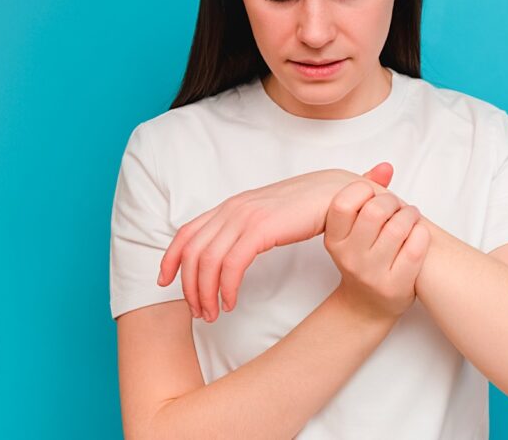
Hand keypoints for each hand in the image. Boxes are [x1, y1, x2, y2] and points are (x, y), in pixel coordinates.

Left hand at [157, 163, 396, 321]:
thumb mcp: (272, 216)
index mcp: (233, 205)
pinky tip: (231, 303)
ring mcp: (247, 215)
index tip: (164, 281)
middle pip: (194, 251)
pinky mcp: (262, 228)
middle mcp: (234, 208)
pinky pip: (232, 265)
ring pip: (208, 261)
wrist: (343, 193)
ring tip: (213, 314)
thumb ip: (249, 228)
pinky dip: (226, 288)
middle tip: (199, 312)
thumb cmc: (313, 207)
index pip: (187, 231)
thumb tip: (233, 247)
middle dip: (189, 287)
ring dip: (206, 293)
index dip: (171, 258)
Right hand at [323, 180, 430, 321]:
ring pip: (398, 228)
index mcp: (334, 239)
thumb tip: (386, 166)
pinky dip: (422, 234)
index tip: (373, 195)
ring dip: (411, 215)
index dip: (363, 190)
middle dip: (392, 201)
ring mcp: (371, 274)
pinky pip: (415, 249)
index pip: (343, 204)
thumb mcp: (353, 229)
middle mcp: (349, 257)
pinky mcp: (394, 286)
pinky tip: (419, 234)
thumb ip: (365, 194)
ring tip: (411, 216)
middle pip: (374, 212)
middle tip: (397, 206)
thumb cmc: (363, 256)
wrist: (367, 305)